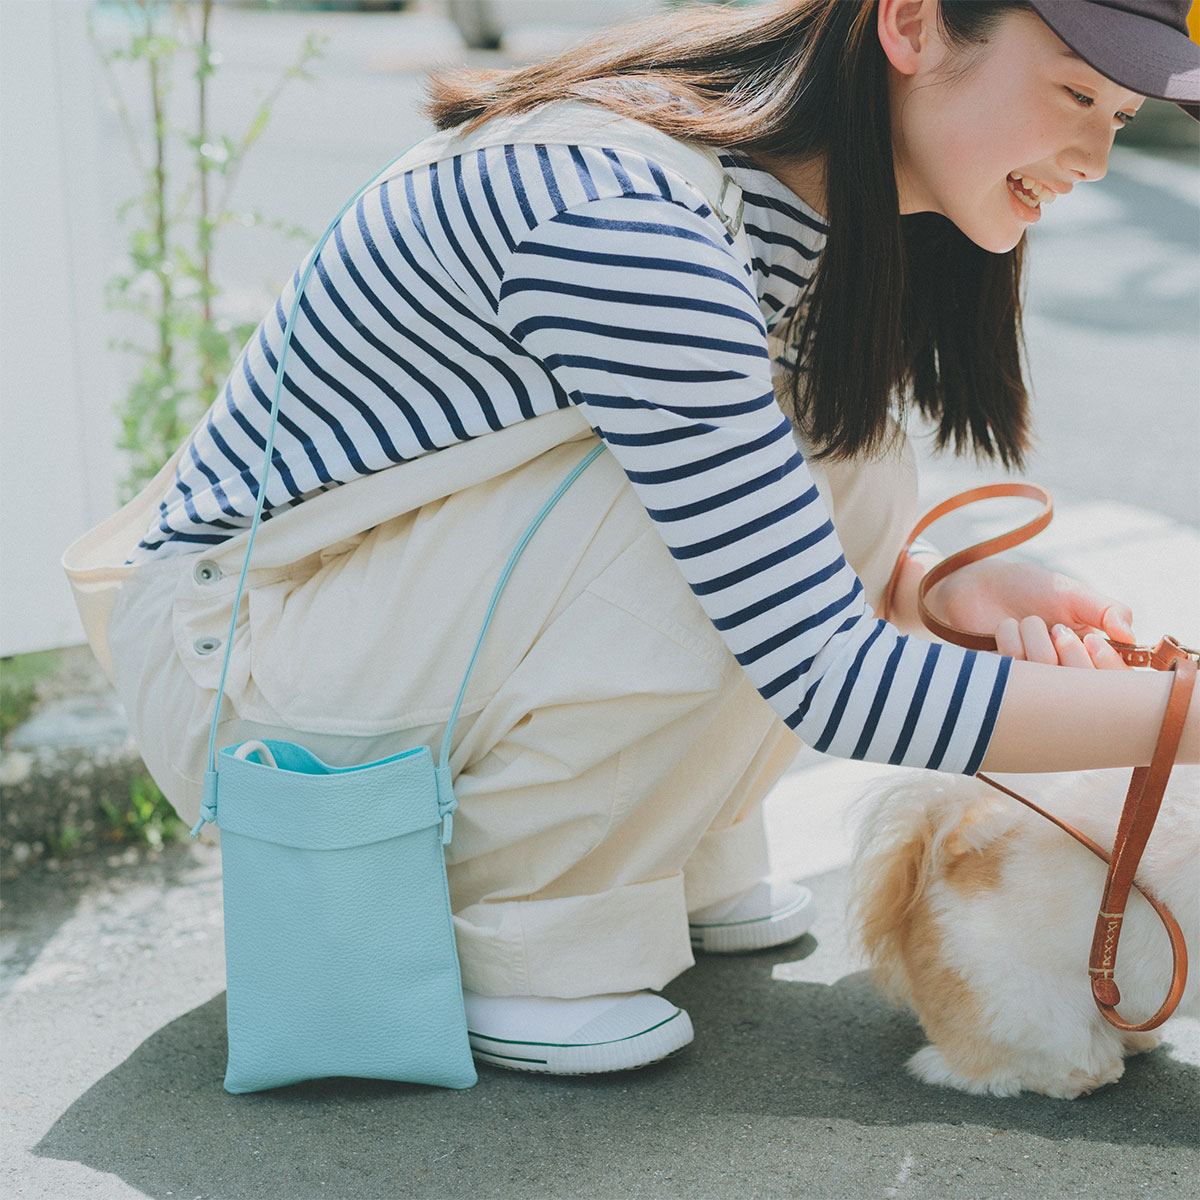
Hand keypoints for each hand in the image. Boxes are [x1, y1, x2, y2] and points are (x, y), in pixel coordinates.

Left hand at [923, 559, 1133, 668]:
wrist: (978, 586)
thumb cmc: (1028, 588)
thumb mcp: (1071, 593)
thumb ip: (1105, 610)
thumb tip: (1131, 636)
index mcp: (1090, 657)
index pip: (1116, 684)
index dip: (1105, 667)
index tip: (1089, 640)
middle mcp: (1063, 676)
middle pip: (1079, 683)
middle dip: (1063, 645)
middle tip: (1052, 626)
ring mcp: (1032, 682)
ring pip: (1044, 671)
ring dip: (1031, 633)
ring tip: (1021, 621)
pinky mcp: (1002, 681)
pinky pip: (1014, 671)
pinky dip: (1009, 638)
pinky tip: (1003, 628)